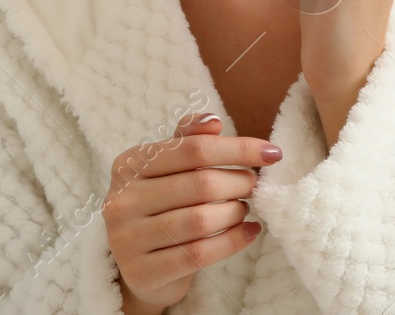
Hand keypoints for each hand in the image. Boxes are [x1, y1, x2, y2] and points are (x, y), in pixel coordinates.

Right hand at [104, 112, 280, 312]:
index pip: (192, 149)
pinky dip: (232, 242)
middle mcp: (122, 199)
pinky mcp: (143, 272)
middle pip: (200, 184)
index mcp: (128, 165)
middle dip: (239, 182)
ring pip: (201, 221)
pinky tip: (248, 233)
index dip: (237, 149)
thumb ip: (187, 141)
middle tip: (254, 186)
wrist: (141, 267)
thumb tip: (212, 121)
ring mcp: (127, 239)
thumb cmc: (160, 208)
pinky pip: (199, 254)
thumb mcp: (167, 170)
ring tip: (245, 209)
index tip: (271, 153)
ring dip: (235, 213)